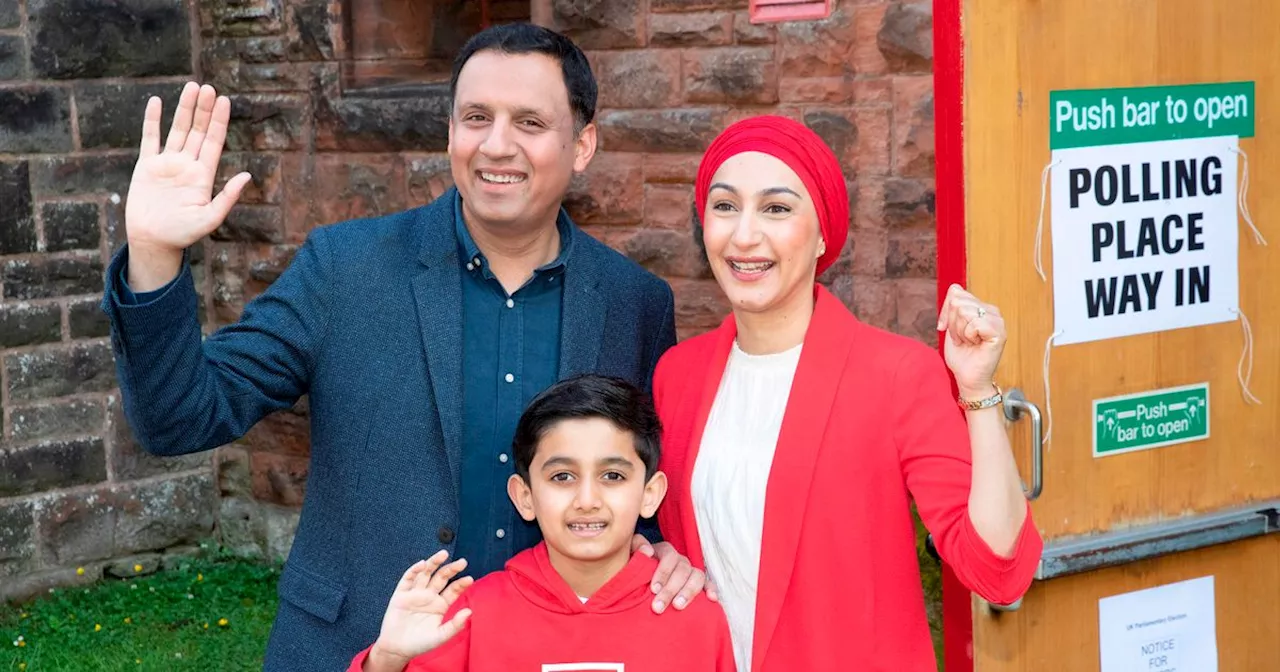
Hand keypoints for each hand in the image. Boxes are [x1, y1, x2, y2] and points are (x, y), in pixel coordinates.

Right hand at [124, 81, 251, 289]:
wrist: (153, 241)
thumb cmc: (183, 234)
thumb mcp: (210, 218)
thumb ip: (227, 197)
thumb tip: (247, 176)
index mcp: (204, 175)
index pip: (214, 142)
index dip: (220, 121)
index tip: (225, 100)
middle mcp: (187, 165)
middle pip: (198, 131)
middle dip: (204, 110)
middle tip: (209, 87)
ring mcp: (167, 164)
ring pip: (177, 130)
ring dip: (184, 109)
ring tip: (192, 87)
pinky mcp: (147, 166)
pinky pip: (150, 139)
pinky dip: (152, 121)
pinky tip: (157, 102)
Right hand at [369, 551, 473, 667]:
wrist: (396, 649)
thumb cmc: (419, 643)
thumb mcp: (440, 636)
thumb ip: (454, 625)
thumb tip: (470, 612)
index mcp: (441, 605)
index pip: (453, 590)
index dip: (461, 584)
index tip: (469, 579)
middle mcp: (429, 596)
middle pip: (442, 578)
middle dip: (451, 569)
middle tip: (462, 562)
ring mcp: (415, 593)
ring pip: (426, 574)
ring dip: (434, 563)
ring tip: (443, 554)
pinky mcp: (401, 594)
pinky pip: (408, 579)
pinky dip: (414, 570)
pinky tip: (422, 564)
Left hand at [632, 535, 715, 612]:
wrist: (638, 583)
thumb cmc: (634, 570)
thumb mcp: (630, 556)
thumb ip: (636, 548)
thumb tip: (647, 551)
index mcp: (665, 551)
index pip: (669, 556)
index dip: (663, 572)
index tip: (653, 589)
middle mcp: (680, 560)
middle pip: (682, 569)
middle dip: (671, 589)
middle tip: (658, 607)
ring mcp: (690, 571)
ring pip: (697, 576)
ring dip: (688, 591)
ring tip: (678, 606)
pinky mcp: (698, 584)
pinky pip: (708, 583)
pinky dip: (711, 589)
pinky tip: (711, 599)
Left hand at [936, 283, 1006, 398]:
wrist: (967, 377)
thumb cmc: (960, 354)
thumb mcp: (950, 325)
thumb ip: (952, 306)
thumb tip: (955, 290)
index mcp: (981, 306)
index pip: (956, 292)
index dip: (946, 312)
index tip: (946, 328)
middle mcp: (992, 311)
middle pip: (958, 302)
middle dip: (952, 323)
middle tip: (962, 339)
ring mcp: (998, 321)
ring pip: (965, 311)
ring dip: (960, 331)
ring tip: (968, 342)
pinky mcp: (999, 333)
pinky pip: (974, 324)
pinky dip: (968, 336)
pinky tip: (975, 345)